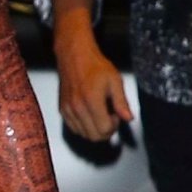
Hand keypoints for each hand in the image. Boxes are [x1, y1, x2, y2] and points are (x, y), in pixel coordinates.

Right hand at [51, 0, 132, 140]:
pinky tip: (89, 114)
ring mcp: (68, 109)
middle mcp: (77, 107)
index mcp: (92, 101)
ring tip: (99, 114)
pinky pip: (74, 128)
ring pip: (84, 134)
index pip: (105, 129)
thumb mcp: (115, 81)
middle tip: (110, 117)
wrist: (74, 56)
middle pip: (94, 136)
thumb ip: (122, 102)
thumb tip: (128, 118)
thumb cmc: (94, 65)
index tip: (116, 114)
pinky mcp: (62, 109)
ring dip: (94, 129)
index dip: (115, 125)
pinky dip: (83, 127)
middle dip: (106, 130)